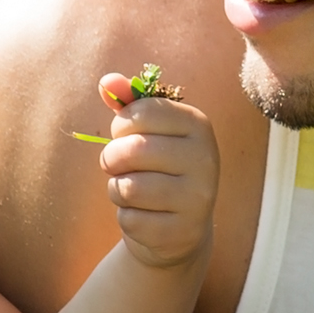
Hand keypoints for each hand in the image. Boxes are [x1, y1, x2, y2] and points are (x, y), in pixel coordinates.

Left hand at [91, 70, 219, 274]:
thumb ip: (128, 104)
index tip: (125, 134)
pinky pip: (130, 220)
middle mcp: (206, 158)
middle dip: (112, 159)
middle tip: (117, 165)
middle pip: (132, 149)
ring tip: (131, 191)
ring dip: (117, 190)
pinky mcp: (183, 230)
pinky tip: (144, 216)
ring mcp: (199, 196)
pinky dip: (126, 218)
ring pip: (128, 187)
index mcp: (198, 125)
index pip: (142, 111)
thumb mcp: (146, 133)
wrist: (178, 228)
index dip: (120, 125)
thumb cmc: (156, 169)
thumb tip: (107, 82)